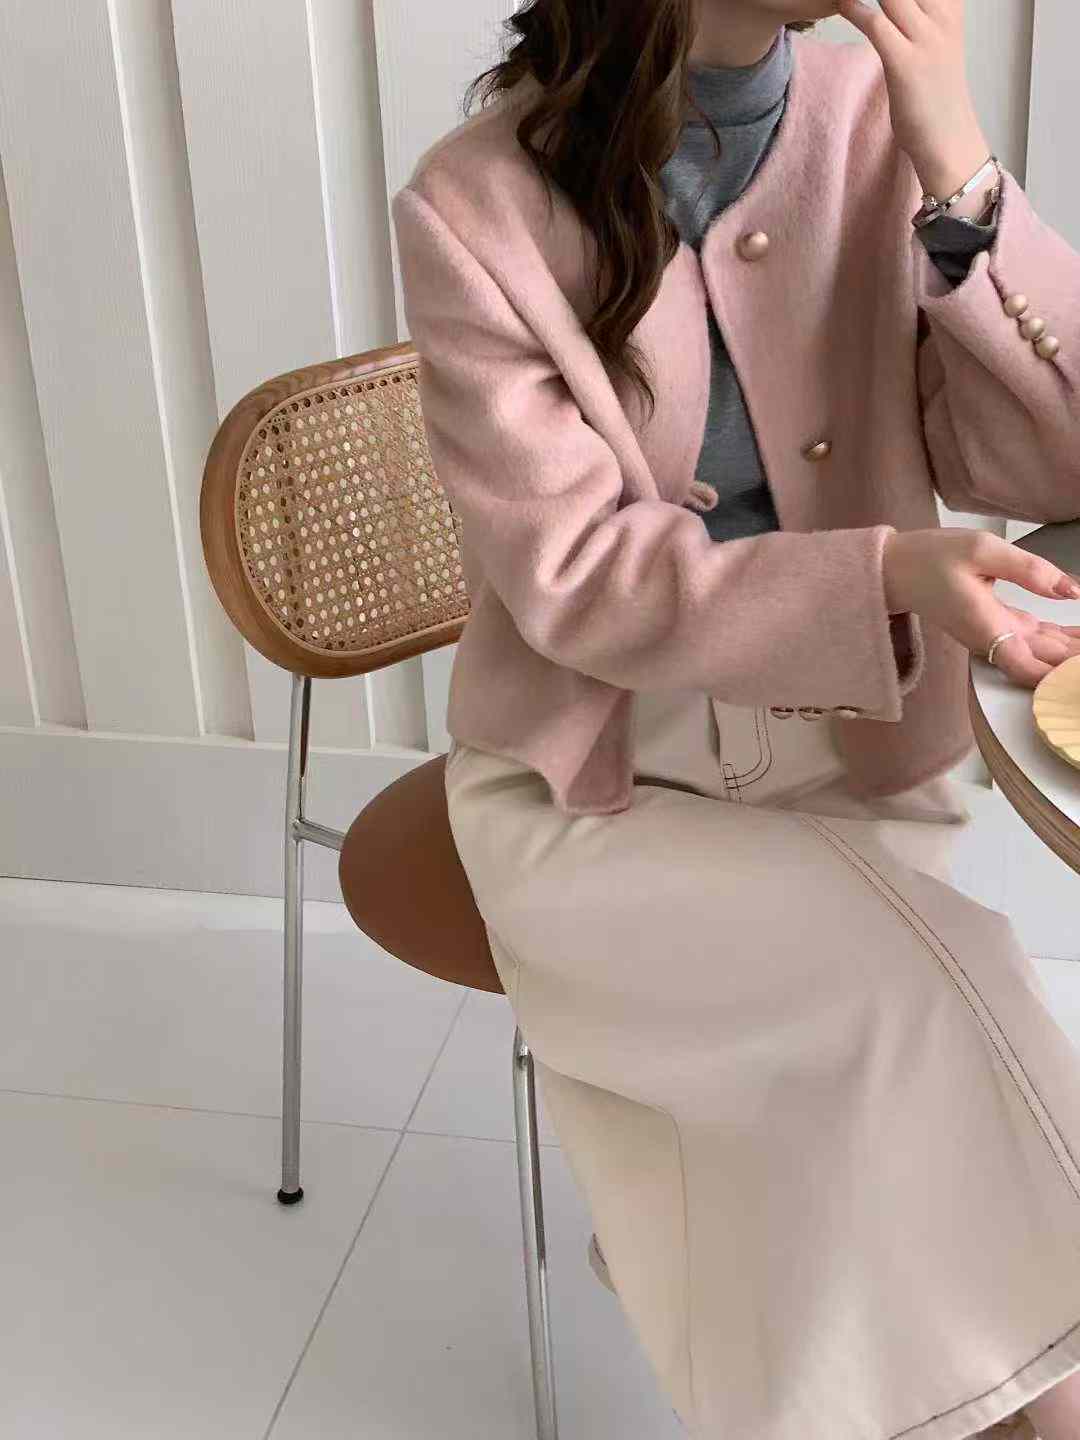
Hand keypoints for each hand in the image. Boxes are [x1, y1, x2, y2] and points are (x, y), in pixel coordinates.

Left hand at [834, 0, 991, 200]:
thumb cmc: (936, 96)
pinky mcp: (905, 62)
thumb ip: (920, 17)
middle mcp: (942, 16)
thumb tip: (895, 7)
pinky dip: (854, 7)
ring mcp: (926, 38)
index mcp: (951, 8)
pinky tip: (839, 1)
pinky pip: (875, 22)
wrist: (948, 140)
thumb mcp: (936, 45)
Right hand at [883, 529, 1079, 687]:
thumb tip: (1072, 590)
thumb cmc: (931, 559)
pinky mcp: (999, 627)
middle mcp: (993, 640)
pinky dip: (1062, 642)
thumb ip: (1029, 569)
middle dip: (1074, 665)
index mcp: (987, 628)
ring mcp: (997, 636)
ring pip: (1045, 655)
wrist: (898, 570)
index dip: (1061, 676)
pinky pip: (1037, 641)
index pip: (1031, 670)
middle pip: (1045, 666)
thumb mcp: (981, 550)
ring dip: (1073, 655)